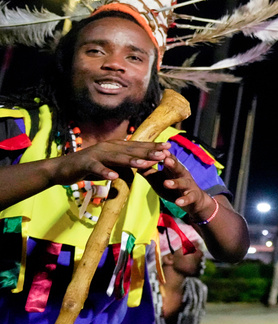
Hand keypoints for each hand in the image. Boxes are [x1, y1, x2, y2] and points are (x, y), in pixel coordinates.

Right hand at [51, 140, 169, 184]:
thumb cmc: (88, 168)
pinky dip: (105, 172)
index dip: (153, 147)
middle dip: (149, 152)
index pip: (137, 147)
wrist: (62, 169)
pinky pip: (97, 168)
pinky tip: (114, 176)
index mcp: (115, 147)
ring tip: (147, 165)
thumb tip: (141, 170)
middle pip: (131, 150)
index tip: (169, 148)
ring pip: (117, 158)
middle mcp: (108, 148)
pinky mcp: (86, 164)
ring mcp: (96, 155)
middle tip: (165, 154)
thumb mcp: (110, 167)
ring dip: (132, 161)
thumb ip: (125, 167)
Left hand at [142, 154, 217, 220]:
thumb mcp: (159, 180)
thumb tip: (135, 164)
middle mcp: (182, 174)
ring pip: (182, 182)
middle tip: (166, 159)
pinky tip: (178, 202)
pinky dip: (184, 200)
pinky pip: (188, 198)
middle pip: (177, 167)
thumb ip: (149, 173)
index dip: (162, 155)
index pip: (168, 159)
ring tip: (166, 183)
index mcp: (173, 169)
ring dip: (175, 183)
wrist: (193, 201)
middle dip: (172, 163)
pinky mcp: (193, 196)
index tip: (155, 149)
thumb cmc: (173, 188)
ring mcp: (188, 185)